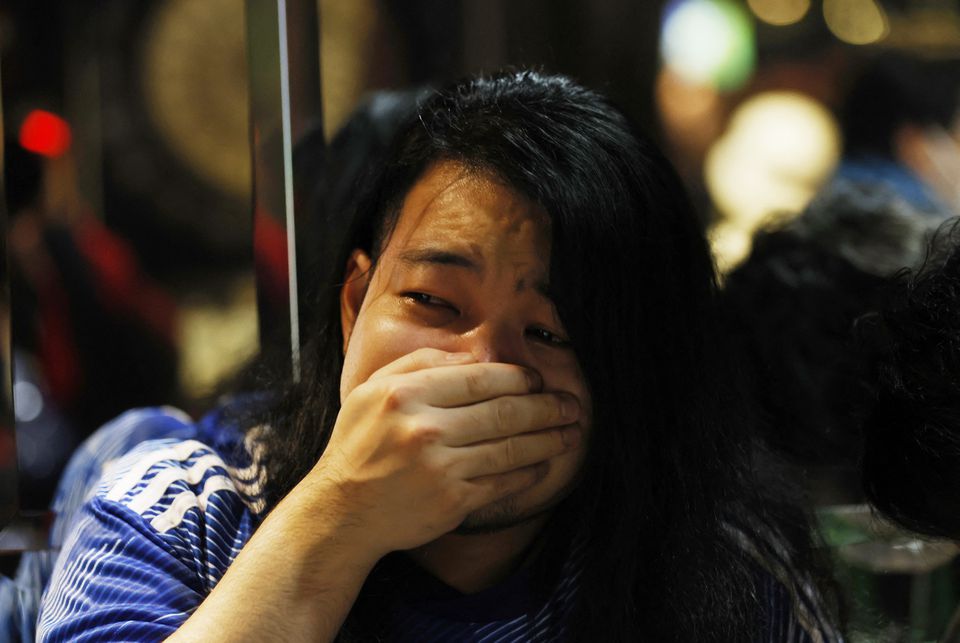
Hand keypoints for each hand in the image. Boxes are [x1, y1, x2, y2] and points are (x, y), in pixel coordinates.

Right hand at [302, 348, 580, 554]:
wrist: (340, 511)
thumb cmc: (358, 444)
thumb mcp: (372, 389)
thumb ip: (419, 362)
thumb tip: (472, 353)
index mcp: (406, 394)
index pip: (479, 378)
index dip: (518, 378)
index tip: (537, 380)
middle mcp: (424, 428)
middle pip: (504, 411)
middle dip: (546, 407)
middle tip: (571, 405)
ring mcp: (440, 468)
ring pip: (510, 448)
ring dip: (548, 440)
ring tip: (570, 432)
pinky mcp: (451, 502)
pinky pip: (502, 482)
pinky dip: (528, 472)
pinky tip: (542, 465)